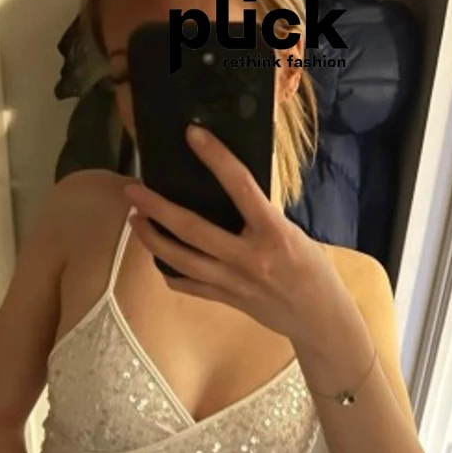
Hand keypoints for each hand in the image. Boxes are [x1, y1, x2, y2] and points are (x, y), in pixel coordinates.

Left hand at [123, 124, 343, 346]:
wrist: (318, 318)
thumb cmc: (312, 270)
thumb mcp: (294, 233)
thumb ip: (263, 216)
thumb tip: (232, 190)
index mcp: (273, 233)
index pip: (241, 186)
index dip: (216, 158)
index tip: (193, 134)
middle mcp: (249, 258)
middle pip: (193, 230)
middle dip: (158, 208)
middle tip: (133, 190)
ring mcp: (234, 282)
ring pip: (182, 260)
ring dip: (153, 239)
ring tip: (135, 220)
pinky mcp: (226, 300)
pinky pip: (189, 285)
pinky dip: (169, 271)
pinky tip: (158, 257)